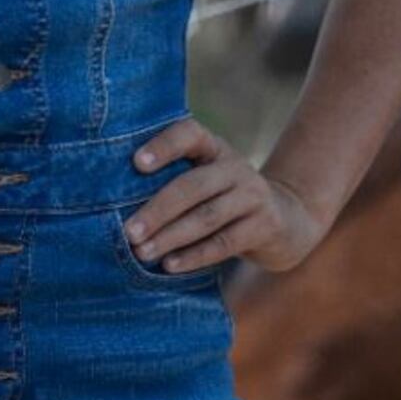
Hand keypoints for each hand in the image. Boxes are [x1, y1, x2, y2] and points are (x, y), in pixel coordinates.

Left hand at [124, 116, 326, 275]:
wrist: (286, 219)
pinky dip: (194, 256)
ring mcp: (253, 196)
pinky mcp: (265, 225)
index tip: (136, 164)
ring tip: (142, 252)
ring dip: (171, 236)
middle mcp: (236, 167)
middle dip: (158, 209)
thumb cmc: (225, 200)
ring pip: (207, 217)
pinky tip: (170, 266)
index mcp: (215, 149)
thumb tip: (114, 203)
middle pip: (193, 185)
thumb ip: (174, 182)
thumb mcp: (208, 179)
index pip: (190, 134)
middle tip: (128, 231)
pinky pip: (224, 242)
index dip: (164, 146)